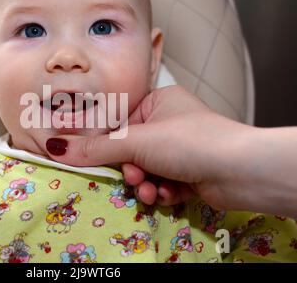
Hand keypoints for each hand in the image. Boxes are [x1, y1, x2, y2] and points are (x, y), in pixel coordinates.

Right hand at [45, 85, 258, 210]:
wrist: (240, 170)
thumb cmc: (187, 141)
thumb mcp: (136, 141)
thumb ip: (95, 148)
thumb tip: (56, 147)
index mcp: (158, 102)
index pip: (119, 123)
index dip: (105, 143)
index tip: (92, 158)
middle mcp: (169, 123)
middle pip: (131, 150)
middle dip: (130, 169)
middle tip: (133, 176)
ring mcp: (181, 149)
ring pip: (146, 170)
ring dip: (144, 183)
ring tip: (150, 189)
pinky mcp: (190, 173)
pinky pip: (162, 182)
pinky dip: (162, 191)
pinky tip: (168, 194)